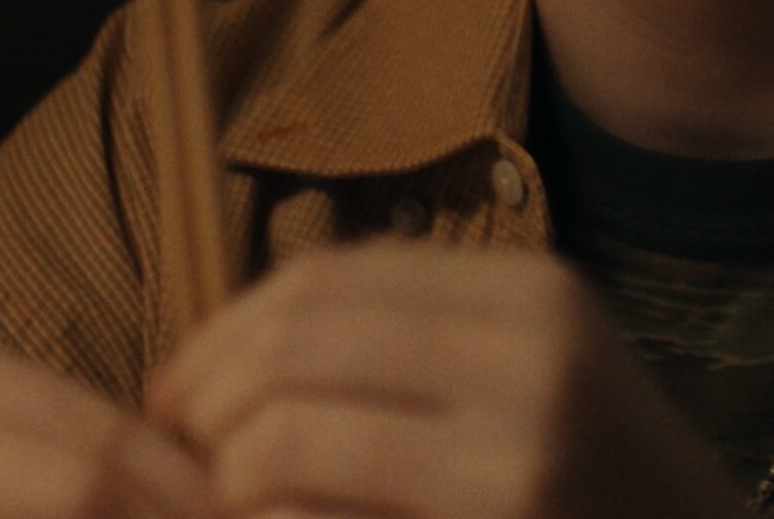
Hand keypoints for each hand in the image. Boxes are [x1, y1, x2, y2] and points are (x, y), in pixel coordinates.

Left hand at [146, 242, 748, 518]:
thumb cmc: (597, 494)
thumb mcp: (534, 382)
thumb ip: (416, 345)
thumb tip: (233, 349)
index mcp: (534, 294)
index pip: (326, 277)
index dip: (224, 330)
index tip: (179, 391)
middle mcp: (531, 352)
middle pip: (296, 340)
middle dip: (202, 399)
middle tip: (176, 453)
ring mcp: (517, 448)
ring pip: (288, 432)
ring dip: (222, 473)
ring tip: (218, 498)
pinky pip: (314, 510)